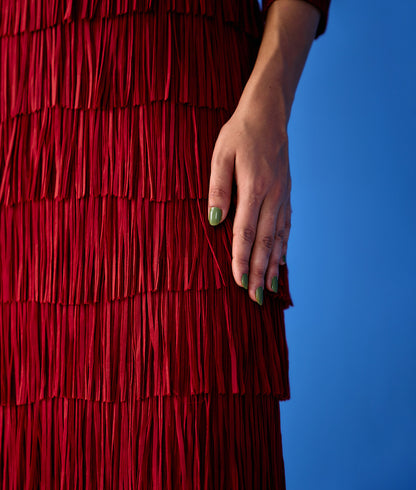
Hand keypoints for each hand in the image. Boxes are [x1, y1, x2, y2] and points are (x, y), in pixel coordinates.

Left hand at [206, 0, 319, 305]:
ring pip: (279, 238)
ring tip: (270, 288)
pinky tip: (281, 261)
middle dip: (259, 271)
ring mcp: (283, 196)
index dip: (242, 259)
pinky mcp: (286, 194)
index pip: (246, 232)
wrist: (268, 114)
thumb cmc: (240, 133)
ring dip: (273, 265)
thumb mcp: (221, 156)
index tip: (239, 282)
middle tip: (255, 298)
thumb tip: (214, 222)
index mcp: (255, 187)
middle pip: (265, 241)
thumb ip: (218, 190)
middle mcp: (273, 196)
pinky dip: (283, 247)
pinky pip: (286, 226)